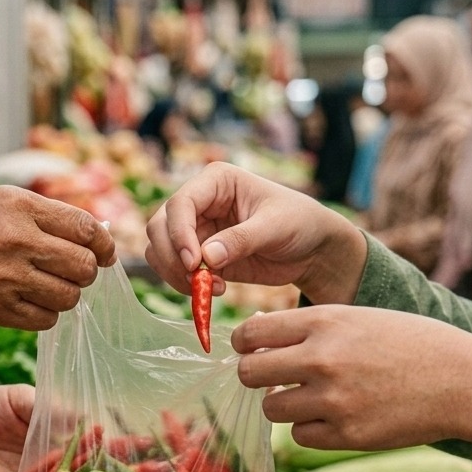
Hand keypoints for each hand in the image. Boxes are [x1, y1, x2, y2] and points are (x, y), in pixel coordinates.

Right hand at [0, 186, 116, 330]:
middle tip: (73, 271)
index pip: (86, 228)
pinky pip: (44, 319)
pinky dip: (46, 314)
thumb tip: (90, 235)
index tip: (103, 252)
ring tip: (50, 286)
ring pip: (69, 297)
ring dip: (67, 294)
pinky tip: (32, 302)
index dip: (104, 244)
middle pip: (84, 266)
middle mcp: (18, 241)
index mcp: (20, 207)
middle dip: (86, 271)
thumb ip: (41, 214)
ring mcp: (7, 277)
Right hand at [145, 162, 366, 304]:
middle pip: (159, 227)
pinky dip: (186, 284)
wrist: (312, 249)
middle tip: (196, 280)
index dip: (179, 234)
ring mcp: (196, 230)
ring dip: (175, 274)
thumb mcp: (275, 227)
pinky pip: (175, 270)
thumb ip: (241, 240)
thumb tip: (205, 257)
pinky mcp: (199, 256)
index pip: (180, 204)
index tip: (194, 262)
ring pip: (160, 251)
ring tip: (210, 287)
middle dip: (172, 257)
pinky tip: (216, 289)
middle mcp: (199, 203)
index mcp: (216, 182)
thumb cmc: (299, 223)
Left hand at [234, 305, 471, 456]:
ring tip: (309, 398)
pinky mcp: (347, 435)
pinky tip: (335, 417)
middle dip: (254, 376)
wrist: (463, 381)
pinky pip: (300, 436)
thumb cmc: (411, 344)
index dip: (244, 343)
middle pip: (249, 373)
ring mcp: (334, 400)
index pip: (252, 332)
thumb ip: (310, 327)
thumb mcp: (360, 317)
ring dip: (283, 405)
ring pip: (272, 409)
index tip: (250, 350)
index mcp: (325, 321)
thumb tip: (256, 338)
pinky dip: (310, 429)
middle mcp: (323, 359)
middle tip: (271, 379)